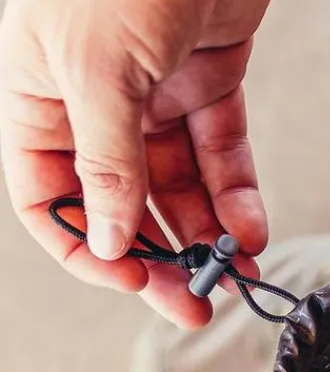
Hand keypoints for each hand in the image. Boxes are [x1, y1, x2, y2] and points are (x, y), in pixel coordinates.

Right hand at [0, 0, 271, 326]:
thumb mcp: (97, 68)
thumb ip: (107, 160)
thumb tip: (112, 238)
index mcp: (38, 97)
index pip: (50, 197)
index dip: (89, 246)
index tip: (131, 280)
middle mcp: (92, 102)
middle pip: (121, 204)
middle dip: (158, 257)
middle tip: (194, 303)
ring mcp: (151, 93)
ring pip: (176, 187)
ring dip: (204, 237)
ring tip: (234, 275)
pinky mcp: (206, 79)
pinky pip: (221, 154)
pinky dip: (236, 197)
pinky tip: (249, 233)